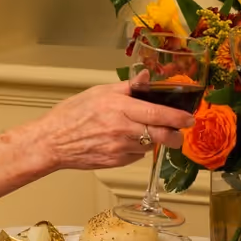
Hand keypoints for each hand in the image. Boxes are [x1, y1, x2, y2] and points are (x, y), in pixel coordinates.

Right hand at [0, 82, 192, 205]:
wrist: (52, 142)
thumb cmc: (71, 114)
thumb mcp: (99, 92)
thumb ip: (127, 87)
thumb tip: (146, 78)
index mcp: (120, 108)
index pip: (158, 114)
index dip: (178, 118)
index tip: (189, 119)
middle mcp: (123, 130)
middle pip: (161, 136)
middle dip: (176, 136)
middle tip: (179, 133)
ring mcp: (120, 149)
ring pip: (150, 146)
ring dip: (152, 141)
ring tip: (139, 132)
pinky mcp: (116, 163)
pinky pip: (136, 155)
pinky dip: (136, 149)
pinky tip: (124, 141)